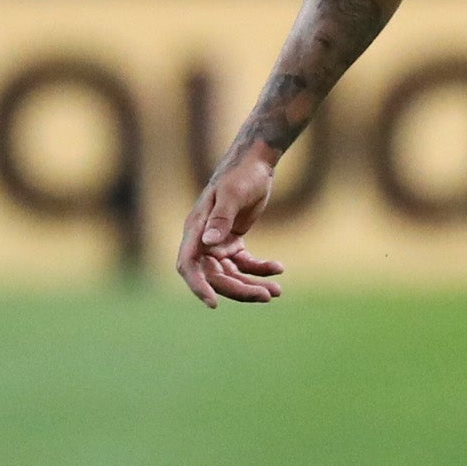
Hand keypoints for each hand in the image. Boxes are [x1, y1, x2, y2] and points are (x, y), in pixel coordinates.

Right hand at [175, 146, 288, 306]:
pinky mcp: (233, 242)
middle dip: (239, 289)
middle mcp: (203, 240)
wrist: (256, 162)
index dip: (198, 286)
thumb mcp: (233, 194)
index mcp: (196, 229)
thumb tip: (208, 244)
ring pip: (231, 275)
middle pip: (215, 276)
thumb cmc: (241, 174)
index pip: (188, 265)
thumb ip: (220, 219)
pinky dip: (260, 269)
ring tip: (277, 291)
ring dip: (252, 284)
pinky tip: (278, 269)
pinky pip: (244, 264)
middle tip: (267, 295)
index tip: (213, 303)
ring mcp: (218, 243)